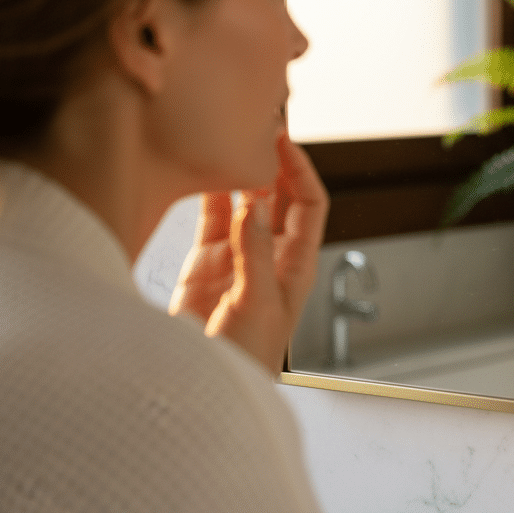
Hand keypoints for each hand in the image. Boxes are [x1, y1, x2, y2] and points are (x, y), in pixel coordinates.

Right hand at [169, 133, 328, 374]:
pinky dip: (209, 192)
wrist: (204, 391)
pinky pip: (210, 217)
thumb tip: (254, 207)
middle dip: (274, 159)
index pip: (309, 204)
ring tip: (234, 133)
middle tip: (262, 122)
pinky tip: (204, 167)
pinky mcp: (204, 262)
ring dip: (242, 170)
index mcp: (296, 264)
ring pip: (244, 200)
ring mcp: (236, 255)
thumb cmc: (246, 361)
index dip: (300, 170)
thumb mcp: (257, 305)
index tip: (284, 141)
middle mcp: (270, 254)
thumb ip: (254, 254)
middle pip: (279, 195)